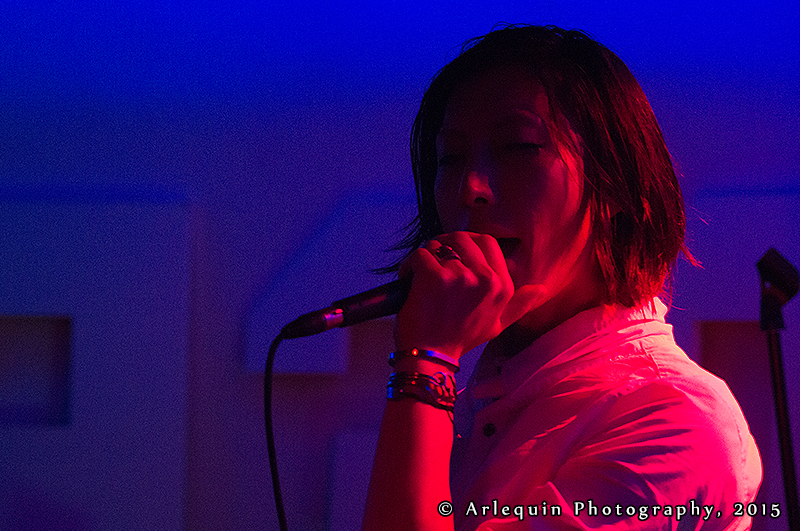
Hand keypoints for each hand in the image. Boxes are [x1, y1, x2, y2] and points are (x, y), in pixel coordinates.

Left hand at [394, 232, 545, 359]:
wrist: (432, 356)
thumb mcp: (497, 324)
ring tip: (420, 271)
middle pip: (462, 238)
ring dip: (427, 254)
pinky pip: (420, 254)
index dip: (467, 244)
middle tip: (434, 258)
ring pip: (438, 245)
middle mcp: (485, 278)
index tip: (453, 255)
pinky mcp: (434, 276)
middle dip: (444, 243)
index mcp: (502, 286)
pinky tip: (408, 278)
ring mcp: (460, 276)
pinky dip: (409, 264)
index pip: (487, 242)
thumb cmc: (461, 339)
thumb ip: (519, 304)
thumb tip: (542, 289)